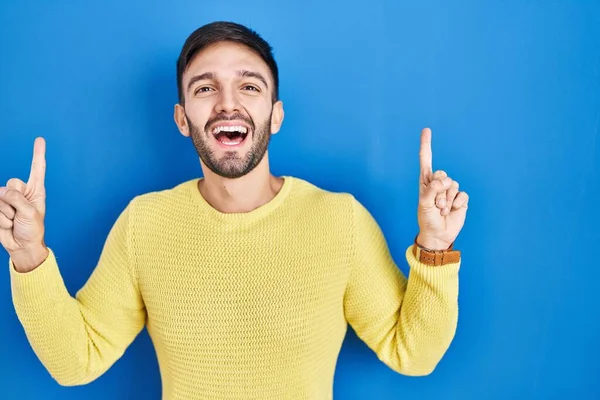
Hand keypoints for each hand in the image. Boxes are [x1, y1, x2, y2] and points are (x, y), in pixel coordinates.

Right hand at [0, 137, 48, 271]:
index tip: (40, 139)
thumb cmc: (32, 230)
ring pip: (1, 197)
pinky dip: (1, 219)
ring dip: (8, 213)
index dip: (38, 154)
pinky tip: (8, 224)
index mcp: (36, 190)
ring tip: (15, 221)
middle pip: (12, 183)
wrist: (22, 245)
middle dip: (15, 201)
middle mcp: (22, 192)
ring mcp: (8, 199)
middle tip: (20, 214)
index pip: (37, 169)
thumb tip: (4, 192)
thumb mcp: (31, 212)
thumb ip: (18, 199)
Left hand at [417, 128, 468, 249]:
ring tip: (441, 210)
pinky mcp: (460, 198)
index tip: (426, 130)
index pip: (425, 160)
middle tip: (435, 205)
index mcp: (425, 182)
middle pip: (442, 174)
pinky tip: (452, 211)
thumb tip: (445, 180)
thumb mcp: (424, 204)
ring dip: (446, 200)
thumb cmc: (427, 219)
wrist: (439, 234)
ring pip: (452, 186)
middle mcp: (438, 183)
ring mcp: (450, 190)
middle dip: (438, 191)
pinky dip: (456, 204)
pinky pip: (462, 195)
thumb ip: (431, 189)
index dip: (426, 145)